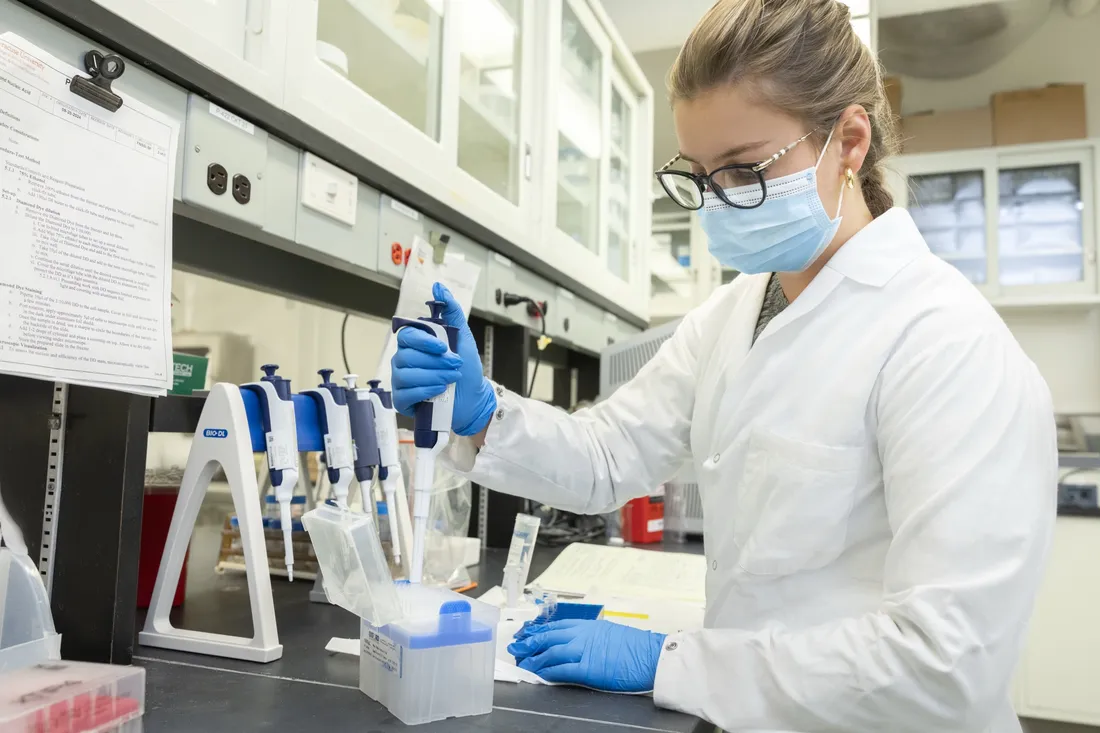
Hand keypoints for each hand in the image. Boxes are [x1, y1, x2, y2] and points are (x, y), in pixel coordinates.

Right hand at [391, 282, 495, 435]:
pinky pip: (405, 394)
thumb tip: (439, 287)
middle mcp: (404, 360)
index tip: (443, 347)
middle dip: (436, 362)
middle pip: (407, 356)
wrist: (473, 397)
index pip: (407, 335)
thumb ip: (451, 310)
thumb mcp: (463, 336)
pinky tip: (440, 390)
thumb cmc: (465, 368)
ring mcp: (401, 380)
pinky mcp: (403, 400)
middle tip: (455, 365)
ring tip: (450, 378)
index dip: (424, 341)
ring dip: (434, 376)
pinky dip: (425, 391)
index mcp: (415, 343)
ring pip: (406, 375)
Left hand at [507, 619, 666, 692]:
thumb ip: (591, 636)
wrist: (652, 656)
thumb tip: (578, 642)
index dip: (538, 630)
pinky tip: (538, 674)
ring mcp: (584, 651)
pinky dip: (547, 672)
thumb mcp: (610, 632)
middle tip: (516, 647)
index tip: (526, 633)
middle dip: (529, 642)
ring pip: (551, 652)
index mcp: (589, 625)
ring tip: (523, 663)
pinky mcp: (588, 669)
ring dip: (534, 658)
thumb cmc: (636, 647)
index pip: (556, 626)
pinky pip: (562, 670)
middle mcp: (583, 635)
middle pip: (549, 636)